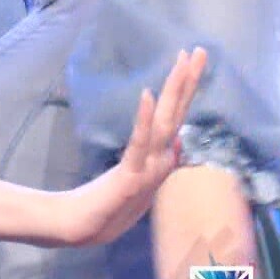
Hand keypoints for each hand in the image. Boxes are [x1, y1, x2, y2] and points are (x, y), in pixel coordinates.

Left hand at [54, 48, 206, 246]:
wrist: (79, 227)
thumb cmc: (102, 205)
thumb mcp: (134, 179)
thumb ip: (155, 159)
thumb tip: (176, 142)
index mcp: (158, 159)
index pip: (176, 117)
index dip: (184, 89)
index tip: (190, 60)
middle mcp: (159, 161)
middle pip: (178, 114)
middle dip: (188, 82)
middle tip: (200, 51)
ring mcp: (147, 169)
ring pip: (167, 124)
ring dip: (176, 92)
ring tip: (184, 63)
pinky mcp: (129, 176)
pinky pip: (139, 143)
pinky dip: (145, 119)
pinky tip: (148, 94)